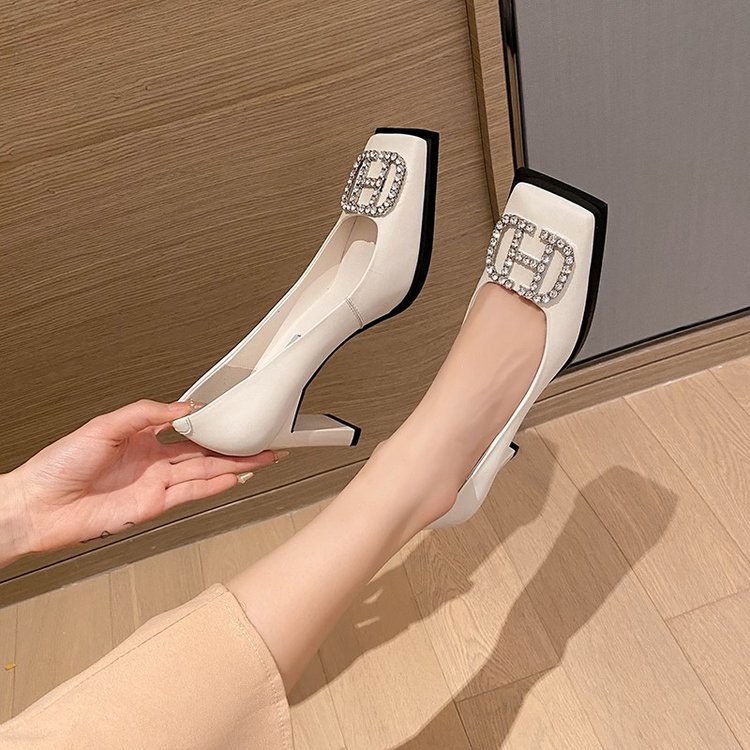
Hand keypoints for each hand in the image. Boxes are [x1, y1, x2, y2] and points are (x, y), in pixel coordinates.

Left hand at [0, 400, 282, 565]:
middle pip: (205, 452)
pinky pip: (191, 492)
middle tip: (263, 442)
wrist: (37, 505)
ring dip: (234, 465)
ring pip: (205, 472)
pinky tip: (234, 478)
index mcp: (142, 439)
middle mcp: (153, 462)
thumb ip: (146, 414)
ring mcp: (155, 485)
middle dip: (235, 447)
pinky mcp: (152, 506)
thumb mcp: (104, 425)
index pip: (187, 428)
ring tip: (262, 458)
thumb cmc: (59, 465)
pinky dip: (214, 486)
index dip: (212, 422)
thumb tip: (182, 407)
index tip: (235, 416)